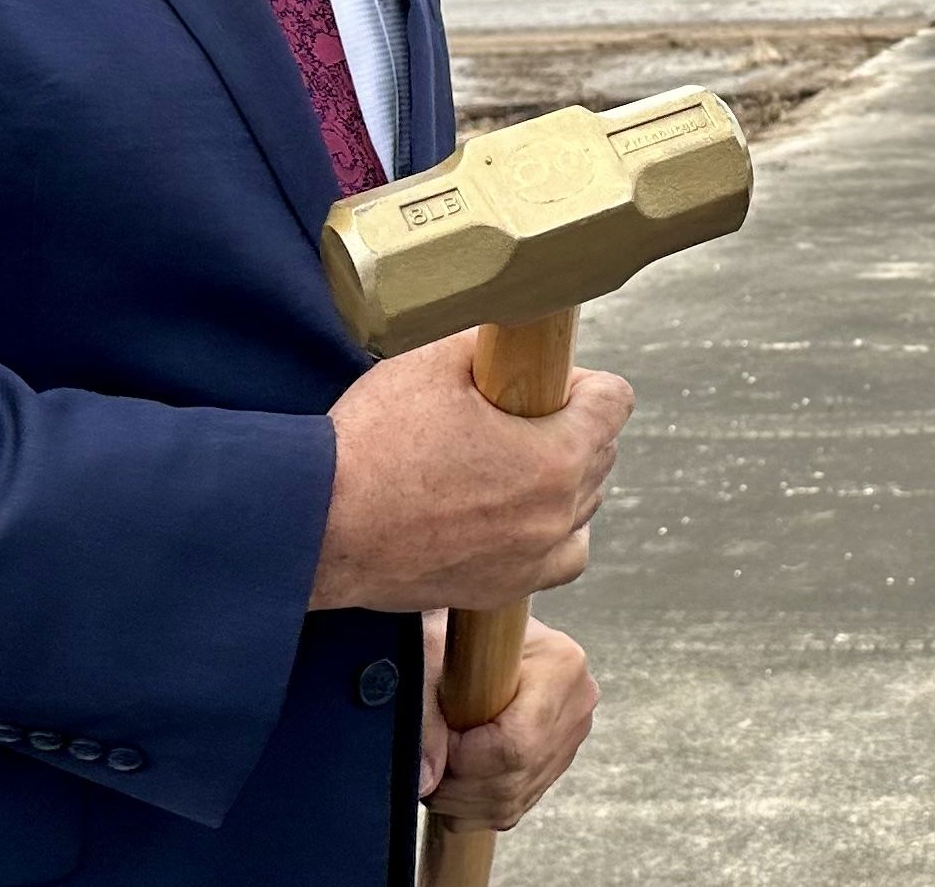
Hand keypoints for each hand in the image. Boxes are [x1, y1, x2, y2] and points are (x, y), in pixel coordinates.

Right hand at [308, 337, 630, 613]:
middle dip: (568, 426)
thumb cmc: (373, 443)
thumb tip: (518, 346)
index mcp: (555, 456)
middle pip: (601, 453)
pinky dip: (550, 532)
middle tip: (510, 415)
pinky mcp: (502, 589)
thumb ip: (496, 348)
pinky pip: (560, 556)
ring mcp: (532, 558)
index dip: (581, 380)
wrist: (318, 526)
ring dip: (562, 480)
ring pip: (583, 506)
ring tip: (507, 463)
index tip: (541, 381)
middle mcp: (557, 514)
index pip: (616, 402)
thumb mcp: (435, 362)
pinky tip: (513, 512)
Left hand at [420, 613, 596, 830]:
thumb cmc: (455, 628)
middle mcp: (578, 702)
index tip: (435, 741)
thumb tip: (427, 777)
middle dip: (457, 786)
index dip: (465, 760)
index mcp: (560, 664)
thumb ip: (423, 714)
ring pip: (512, 801)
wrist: (478, 624)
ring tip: (436, 766)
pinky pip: (515, 804)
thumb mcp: (430, 653)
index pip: (517, 744)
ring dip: (461, 799)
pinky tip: (456, 775)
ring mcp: (572, 732)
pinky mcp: (557, 756)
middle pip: (514, 780)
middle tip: (425, 763)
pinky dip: (476, 802)